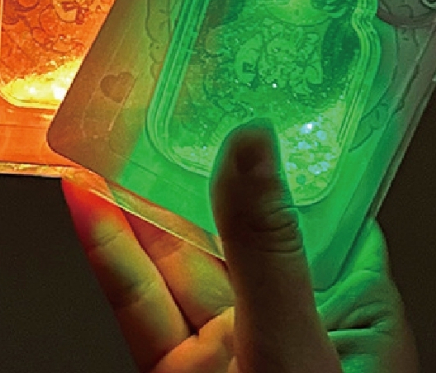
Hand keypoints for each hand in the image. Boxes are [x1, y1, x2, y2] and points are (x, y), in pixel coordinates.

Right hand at [63, 122, 417, 371]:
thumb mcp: (295, 349)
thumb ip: (266, 247)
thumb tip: (252, 145)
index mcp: (350, 311)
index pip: (320, 204)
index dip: (284, 145)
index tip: (250, 89)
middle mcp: (288, 324)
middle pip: (237, 222)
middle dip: (195, 163)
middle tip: (163, 100)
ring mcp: (229, 351)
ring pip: (179, 258)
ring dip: (139, 199)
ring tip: (110, 136)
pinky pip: (138, 304)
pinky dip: (108, 253)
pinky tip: (85, 205)